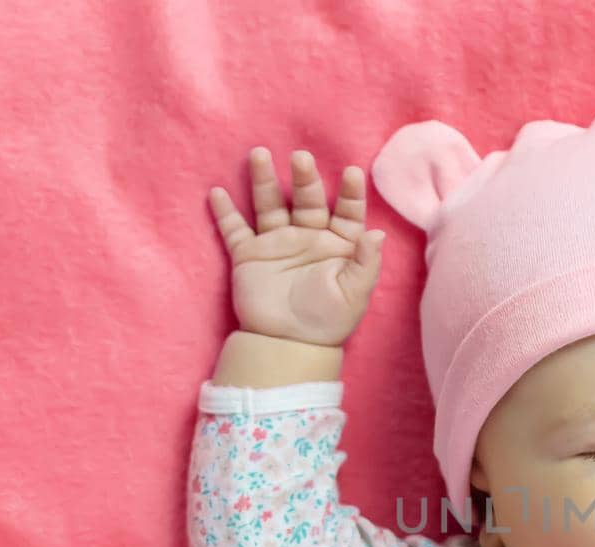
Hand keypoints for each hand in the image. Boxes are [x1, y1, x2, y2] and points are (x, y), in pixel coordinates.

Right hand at [208, 147, 385, 346]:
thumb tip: (377, 233)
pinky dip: (225, 212)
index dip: (350, 193)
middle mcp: (308, 237)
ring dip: (264, 180)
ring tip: (259, 154)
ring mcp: (277, 243)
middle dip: (305, 178)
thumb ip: (366, 263)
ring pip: (270, 204)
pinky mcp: (249, 255)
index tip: (352, 172)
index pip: (347, 212)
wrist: (289, 345)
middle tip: (301, 157)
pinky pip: (234, 229)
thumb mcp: (355, 293)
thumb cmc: (328, 321)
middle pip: (307, 199)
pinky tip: (217, 192)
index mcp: (338, 244)